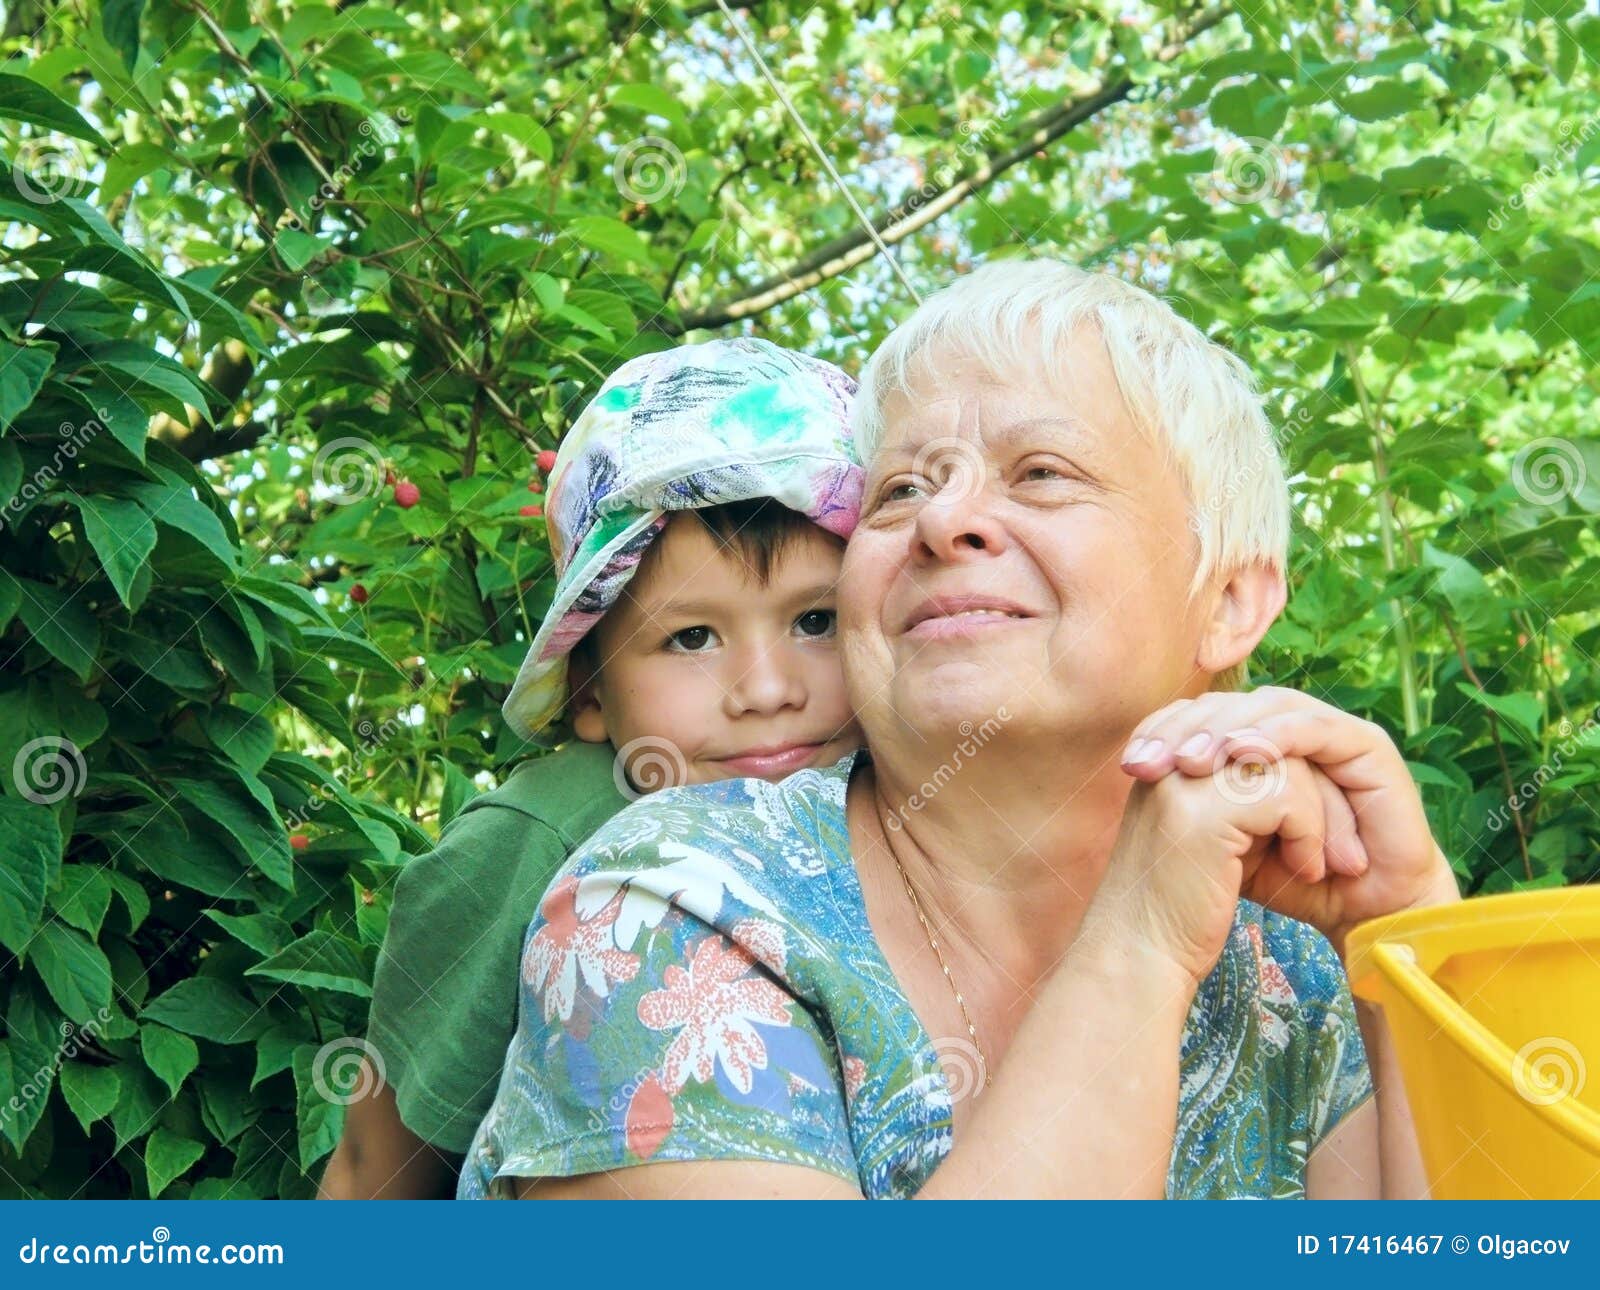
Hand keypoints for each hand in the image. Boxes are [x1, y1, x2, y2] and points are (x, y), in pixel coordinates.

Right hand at [1081, 751, 1365, 989]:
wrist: (1141, 955)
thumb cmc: (1178, 902)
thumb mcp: (1209, 829)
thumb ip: (1237, 788)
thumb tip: (1295, 759)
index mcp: (1165, 749)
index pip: (1251, 726)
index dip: (1293, 770)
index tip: (1314, 825)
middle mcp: (1170, 751)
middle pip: (1272, 737)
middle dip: (1319, 790)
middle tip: (1343, 848)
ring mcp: (1184, 777)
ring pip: (1287, 763)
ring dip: (1322, 816)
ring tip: (1322, 865)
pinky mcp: (1206, 811)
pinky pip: (1289, 795)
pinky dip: (1311, 834)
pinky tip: (1305, 872)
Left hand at [1119, 686, 1461, 955]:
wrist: (1363, 914)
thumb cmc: (1293, 882)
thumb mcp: (1226, 842)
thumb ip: (1195, 801)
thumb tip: (1139, 769)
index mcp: (1255, 746)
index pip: (1202, 718)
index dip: (1164, 734)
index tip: (1131, 764)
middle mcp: (1289, 731)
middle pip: (1230, 707)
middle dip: (1188, 730)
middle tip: (1155, 759)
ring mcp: (1329, 733)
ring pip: (1268, 708)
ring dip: (1228, 730)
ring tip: (1194, 759)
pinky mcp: (1366, 744)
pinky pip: (1314, 727)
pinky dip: (1277, 736)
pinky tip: (1246, 753)